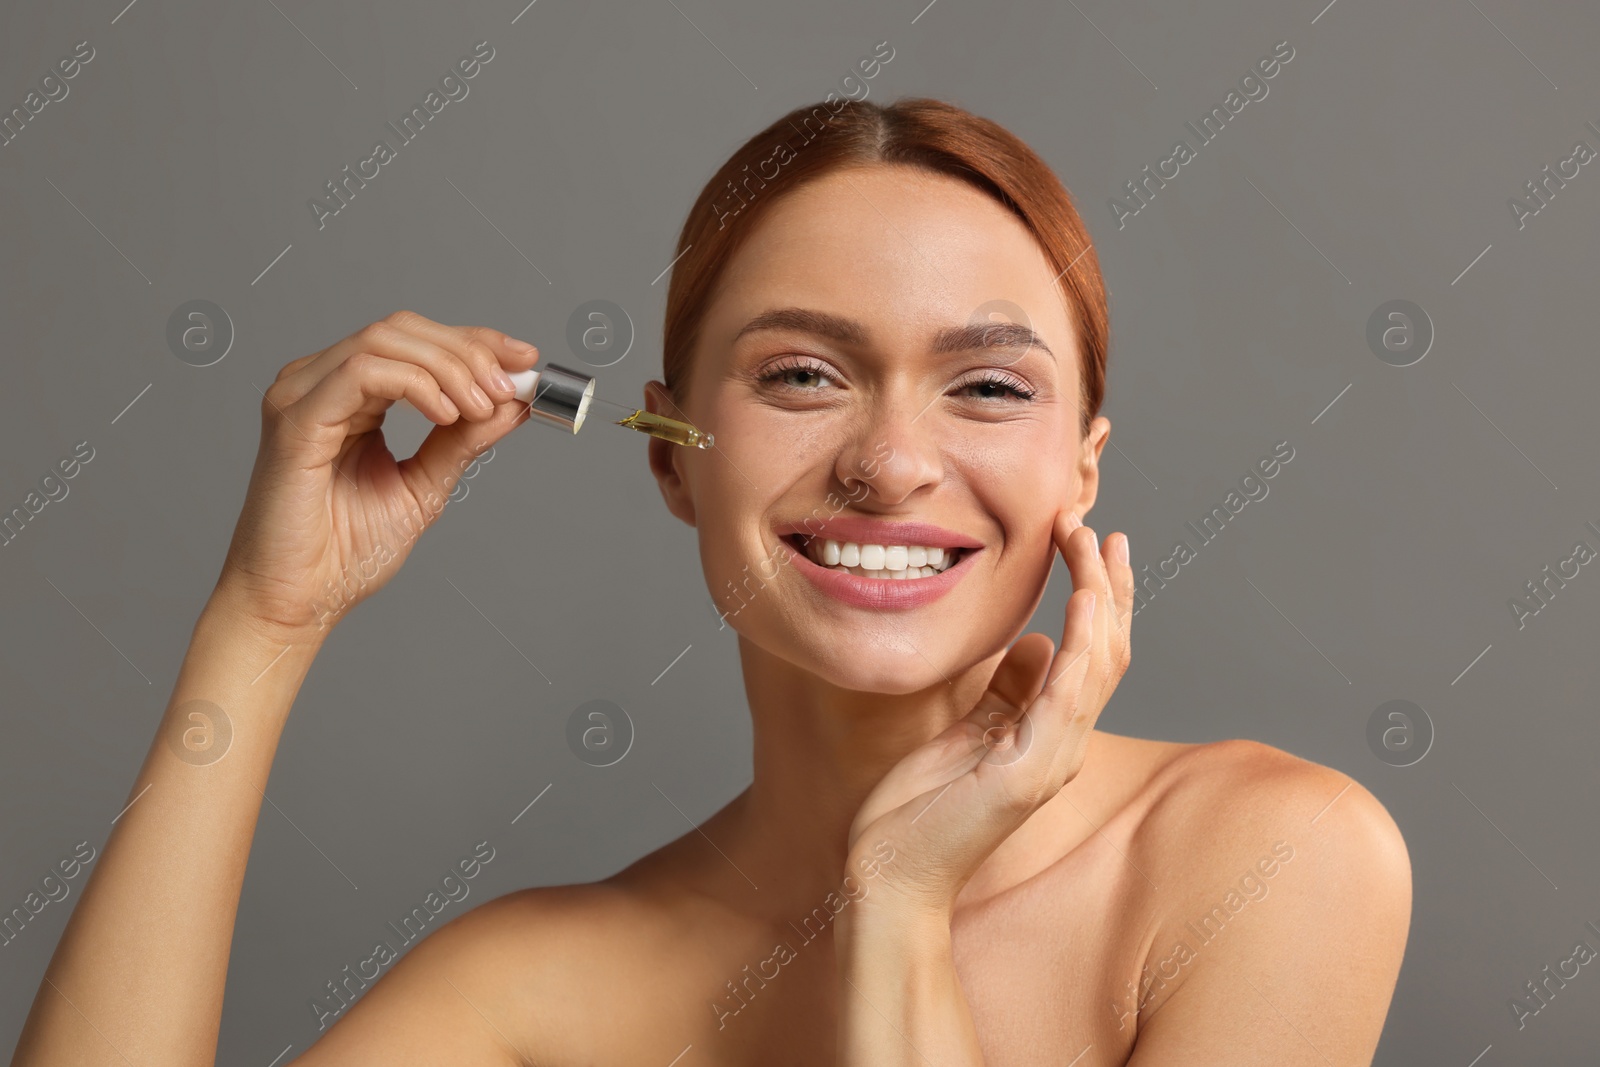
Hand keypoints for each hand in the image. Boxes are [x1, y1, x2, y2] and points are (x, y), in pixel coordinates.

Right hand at [213, 310, 538, 638]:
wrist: (299, 601)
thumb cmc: (344, 552)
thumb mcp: (424, 484)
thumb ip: (463, 439)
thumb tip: (513, 402)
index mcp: (348, 396)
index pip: (415, 342)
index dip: (475, 341)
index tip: (526, 359)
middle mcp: (319, 384)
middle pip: (402, 330)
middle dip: (468, 351)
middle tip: (508, 387)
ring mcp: (301, 396)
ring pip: (384, 340)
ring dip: (449, 367)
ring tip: (482, 407)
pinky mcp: (295, 419)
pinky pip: (362, 373)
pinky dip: (416, 384)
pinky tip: (447, 414)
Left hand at [844, 510, 1132, 917]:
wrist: (888, 879)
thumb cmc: (916, 813)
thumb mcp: (962, 734)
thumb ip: (1003, 692)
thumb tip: (1033, 643)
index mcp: (1048, 734)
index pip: (1091, 653)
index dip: (1097, 595)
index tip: (1087, 539)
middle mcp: (1063, 744)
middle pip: (1108, 650)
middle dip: (1107, 583)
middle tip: (1097, 525)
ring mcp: (1052, 758)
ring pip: (1099, 663)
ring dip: (1098, 594)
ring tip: (1087, 540)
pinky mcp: (1029, 771)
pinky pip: (1068, 694)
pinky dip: (1081, 642)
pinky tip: (1080, 598)